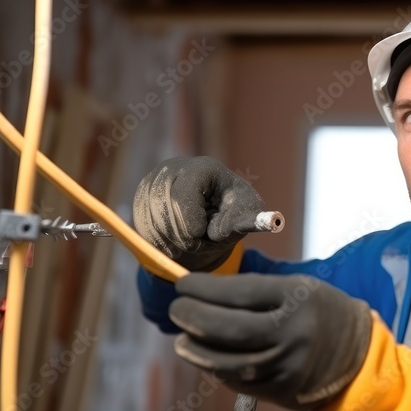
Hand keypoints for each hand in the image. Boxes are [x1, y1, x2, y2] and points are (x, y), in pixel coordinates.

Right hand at [133, 156, 262, 270]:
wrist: (208, 209)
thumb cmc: (233, 211)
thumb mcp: (245, 214)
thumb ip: (246, 220)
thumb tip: (269, 223)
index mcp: (204, 168)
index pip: (183, 194)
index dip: (190, 220)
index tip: (201, 233)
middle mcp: (174, 168)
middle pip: (164, 210)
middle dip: (182, 235)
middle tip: (197, 242)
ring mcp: (153, 181)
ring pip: (150, 221)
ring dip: (171, 241)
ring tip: (189, 240)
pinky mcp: (140, 197)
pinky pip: (140, 227)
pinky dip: (158, 242)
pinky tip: (174, 240)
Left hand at [169, 272, 372, 410]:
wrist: (357, 355)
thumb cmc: (320, 312)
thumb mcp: (298, 287)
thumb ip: (255, 290)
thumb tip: (203, 292)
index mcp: (297, 299)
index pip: (239, 293)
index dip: (204, 289)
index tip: (183, 284)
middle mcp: (292, 334)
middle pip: (229, 329)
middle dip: (193, 318)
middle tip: (177, 309)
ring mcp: (286, 366)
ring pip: (227, 362)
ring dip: (197, 351)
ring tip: (182, 341)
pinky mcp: (281, 391)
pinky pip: (237, 382)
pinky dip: (217, 369)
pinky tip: (208, 358)